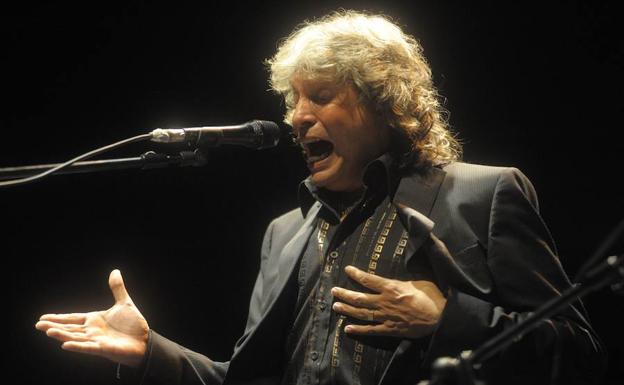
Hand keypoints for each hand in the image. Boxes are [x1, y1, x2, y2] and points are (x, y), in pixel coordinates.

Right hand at [35, 270, 149, 366]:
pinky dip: (77, 346)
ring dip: (62, 335)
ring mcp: (96, 340)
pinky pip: (88, 348)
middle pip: (70, 328)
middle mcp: (92, 331)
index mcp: (94, 320)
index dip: (58, 318)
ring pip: (75, 337)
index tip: (43, 318)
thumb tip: (115, 271)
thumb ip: (117, 288)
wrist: (144, 340)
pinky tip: (66, 345)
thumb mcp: (124, 303)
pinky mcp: (103, 349)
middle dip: (54, 326)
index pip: (73, 318)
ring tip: (48, 331)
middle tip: (38, 325)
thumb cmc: (133, 325)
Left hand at [331, 265, 445, 338]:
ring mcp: (386, 316)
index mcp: (391, 287)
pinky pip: (371, 330)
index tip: (347, 269)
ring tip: (335, 306)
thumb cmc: (431, 297)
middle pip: (360, 297)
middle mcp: (385, 302)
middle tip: (333, 291)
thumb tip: (398, 274)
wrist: (440, 318)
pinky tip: (347, 329)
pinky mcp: (390, 329)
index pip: (369, 279)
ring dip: (347, 310)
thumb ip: (403, 279)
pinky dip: (359, 330)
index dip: (356, 274)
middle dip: (345, 294)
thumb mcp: (418, 281)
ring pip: (362, 313)